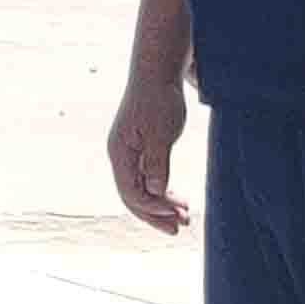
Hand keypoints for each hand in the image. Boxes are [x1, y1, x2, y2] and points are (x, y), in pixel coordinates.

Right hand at [109, 70, 192, 236]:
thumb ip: (157, 164)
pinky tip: (176, 197)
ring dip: (160, 205)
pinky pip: (146, 178)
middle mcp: (120, 156)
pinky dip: (161, 191)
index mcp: (120, 152)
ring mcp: (129, 153)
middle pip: (132, 196)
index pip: (131, 192)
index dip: (153, 208)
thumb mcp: (161, 134)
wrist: (156, 74)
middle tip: (180, 229)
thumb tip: (156, 192)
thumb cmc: (159, 101)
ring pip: (140, 188)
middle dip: (155, 215)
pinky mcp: (140, 149)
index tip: (177, 214)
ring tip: (184, 217)